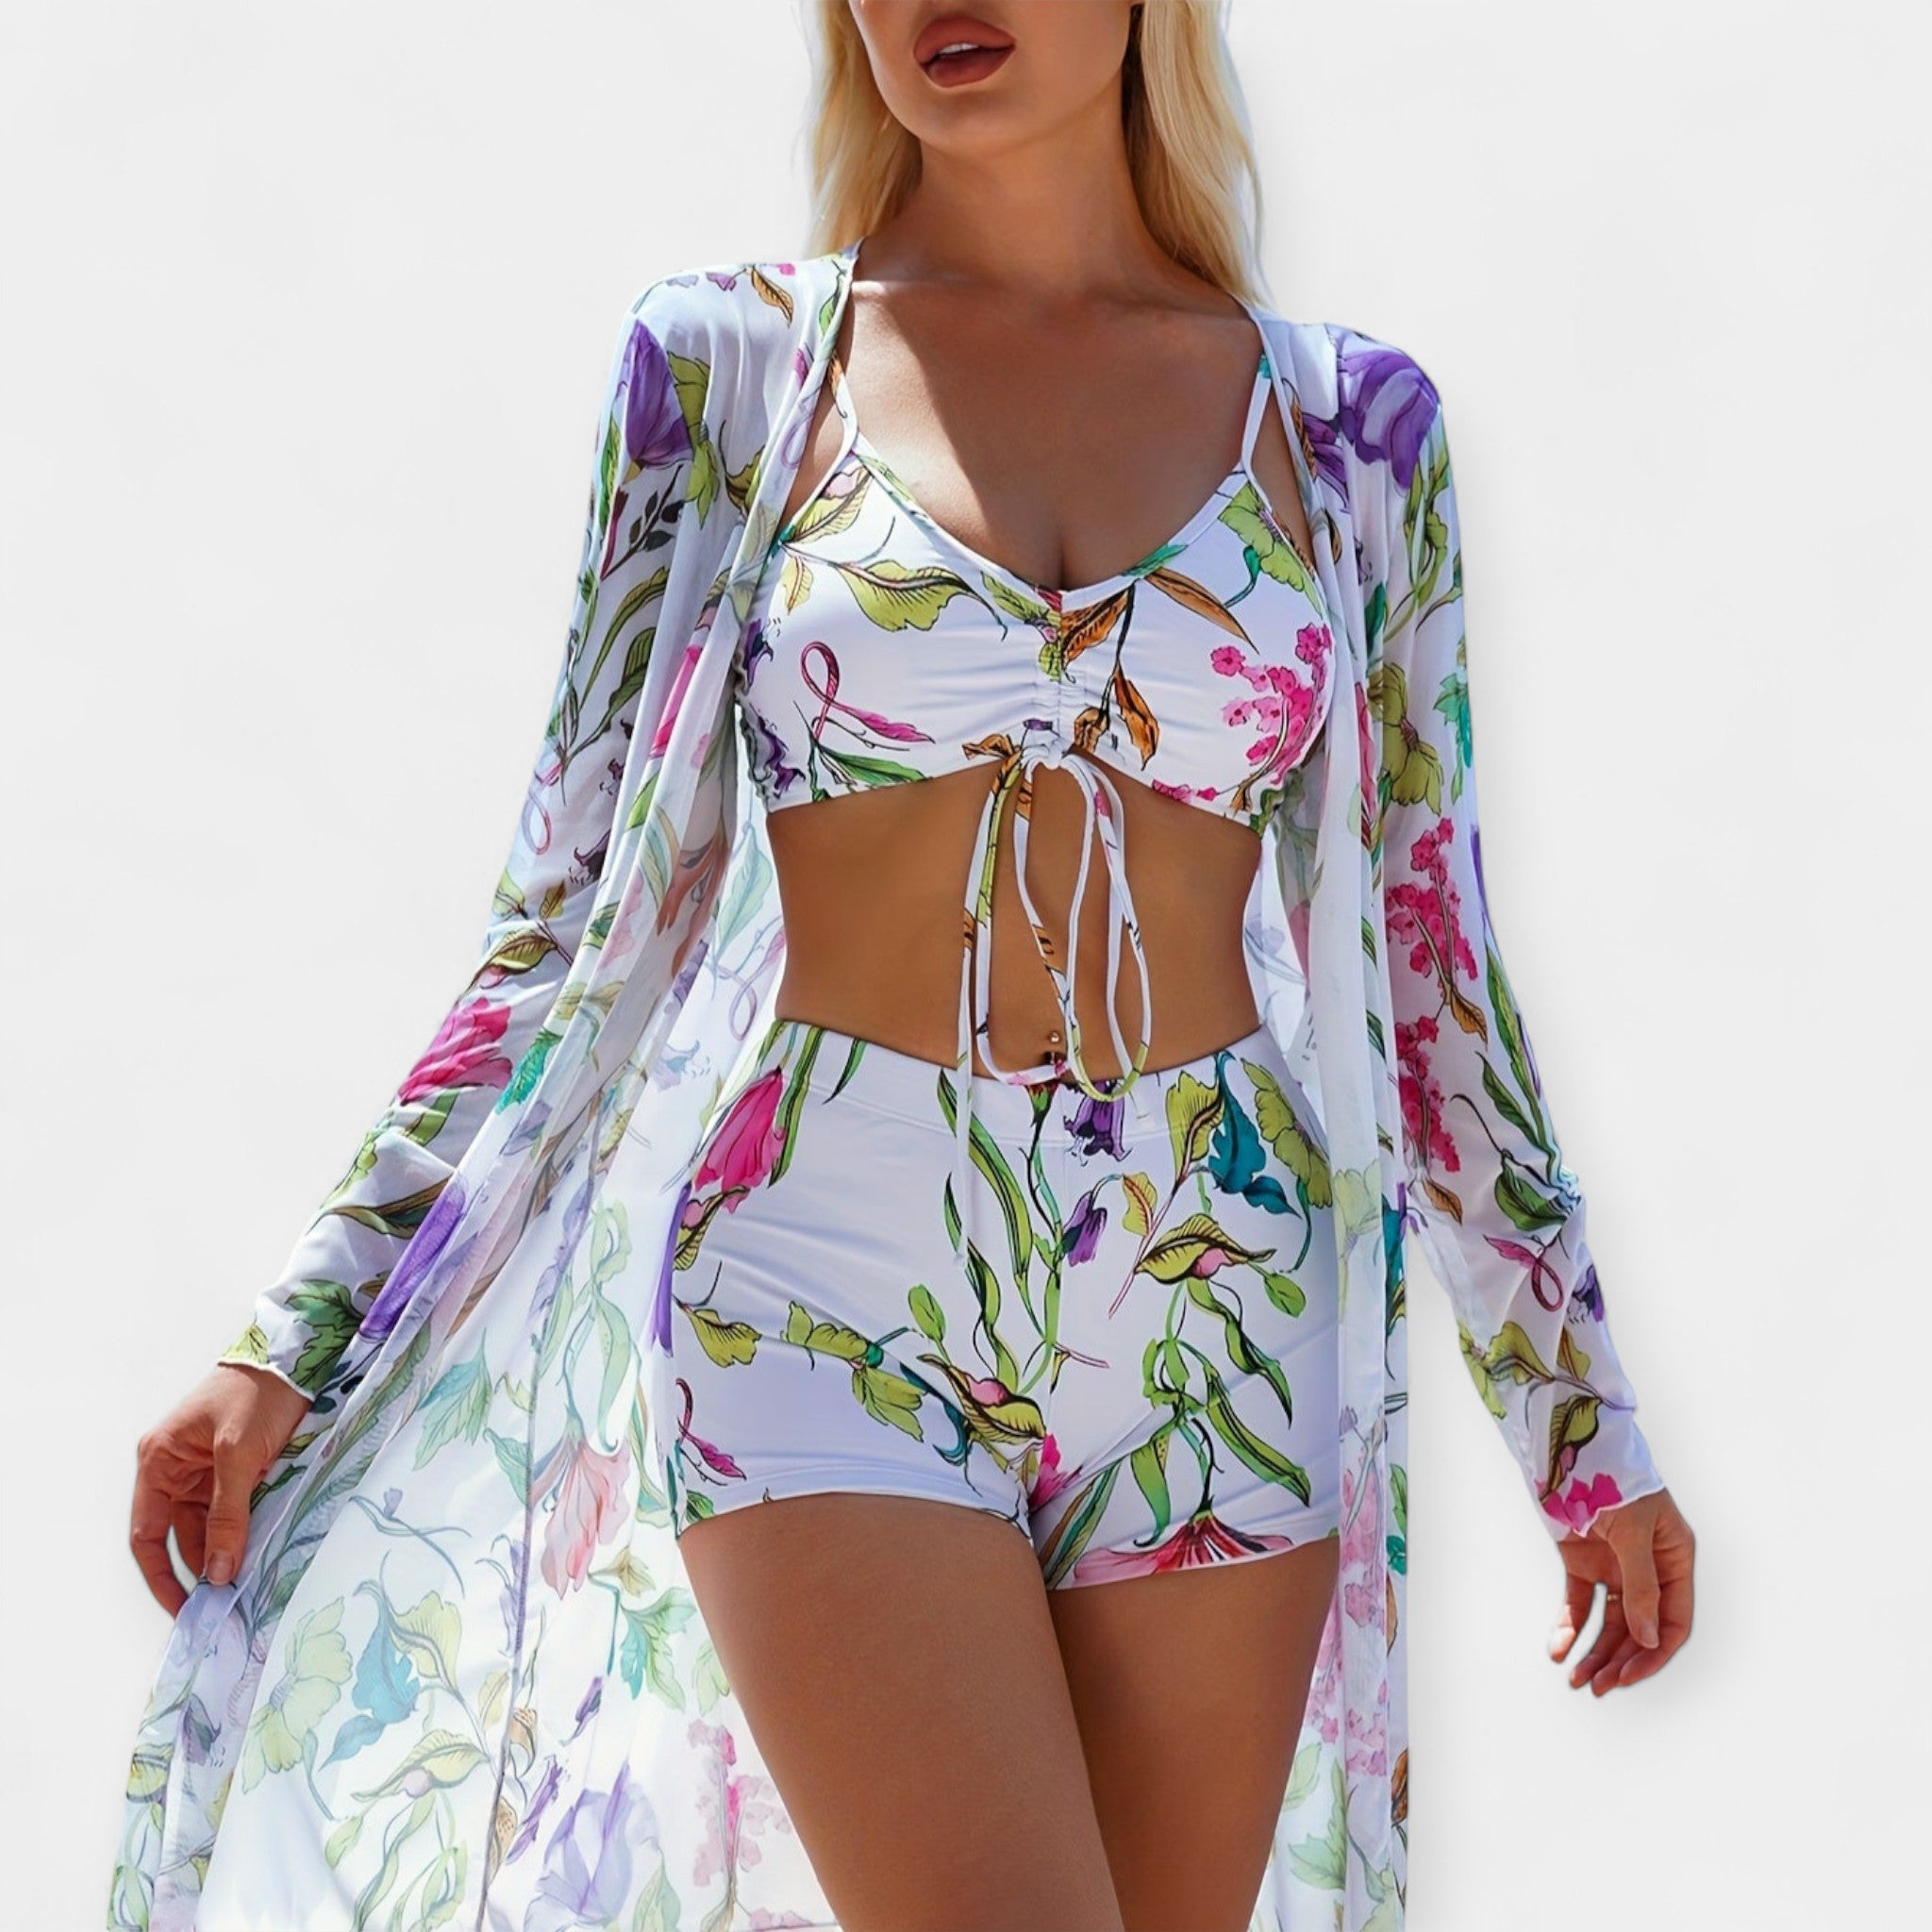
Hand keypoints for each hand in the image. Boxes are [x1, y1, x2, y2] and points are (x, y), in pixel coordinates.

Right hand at [129, 1362, 313, 1613]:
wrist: (297, 1356)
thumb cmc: (257, 1392)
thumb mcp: (238, 1453)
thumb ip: (228, 1514)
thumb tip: (219, 1572)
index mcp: (159, 1461)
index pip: (148, 1534)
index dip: (161, 1575)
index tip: (182, 1609)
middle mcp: (177, 1470)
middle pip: (182, 1536)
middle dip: (203, 1569)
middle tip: (227, 1607)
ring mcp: (208, 1471)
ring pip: (212, 1528)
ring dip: (228, 1554)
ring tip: (248, 1585)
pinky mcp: (240, 1470)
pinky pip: (236, 1513)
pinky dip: (246, 1534)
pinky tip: (260, 1555)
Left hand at [1547, 1486, 1694, 1694]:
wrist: (1568, 1447)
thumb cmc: (1613, 1480)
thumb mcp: (1632, 1533)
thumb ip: (1641, 1587)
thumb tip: (1650, 1641)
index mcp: (1675, 1560)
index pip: (1673, 1622)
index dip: (1653, 1653)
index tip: (1628, 1676)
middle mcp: (1649, 1569)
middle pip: (1640, 1629)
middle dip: (1619, 1660)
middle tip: (1597, 1686)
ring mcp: (1615, 1567)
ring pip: (1610, 1623)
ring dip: (1595, 1652)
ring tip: (1577, 1680)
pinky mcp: (1582, 1562)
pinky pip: (1580, 1604)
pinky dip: (1570, 1627)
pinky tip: (1558, 1650)